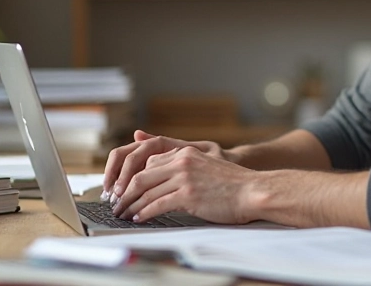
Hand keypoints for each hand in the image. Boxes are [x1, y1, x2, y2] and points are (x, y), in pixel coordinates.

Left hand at [111, 145, 256, 223]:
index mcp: (185, 152)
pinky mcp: (188, 195)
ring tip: (123, 214)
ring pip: (146, 191)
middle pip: (141, 176)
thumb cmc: (232, 183)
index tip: (126, 190)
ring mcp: (184, 177)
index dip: (133, 178)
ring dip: (131, 205)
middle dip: (125, 192)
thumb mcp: (205, 166)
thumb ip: (183, 165)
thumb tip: (160, 170)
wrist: (252, 191)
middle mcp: (182, 161)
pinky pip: (157, 205)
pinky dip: (144, 213)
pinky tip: (139, 218)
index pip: (149, 162)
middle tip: (117, 204)